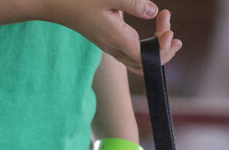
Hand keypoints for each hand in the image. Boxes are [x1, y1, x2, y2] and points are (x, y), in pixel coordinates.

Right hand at [46, 1, 180, 73]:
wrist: (57, 5)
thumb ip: (133, 3)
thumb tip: (153, 11)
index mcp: (117, 40)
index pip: (146, 57)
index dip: (162, 49)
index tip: (168, 28)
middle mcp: (115, 49)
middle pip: (145, 65)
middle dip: (163, 50)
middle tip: (171, 28)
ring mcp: (111, 48)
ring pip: (139, 61)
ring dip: (156, 49)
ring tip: (167, 30)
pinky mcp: (109, 43)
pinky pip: (132, 54)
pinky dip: (146, 47)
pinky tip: (152, 35)